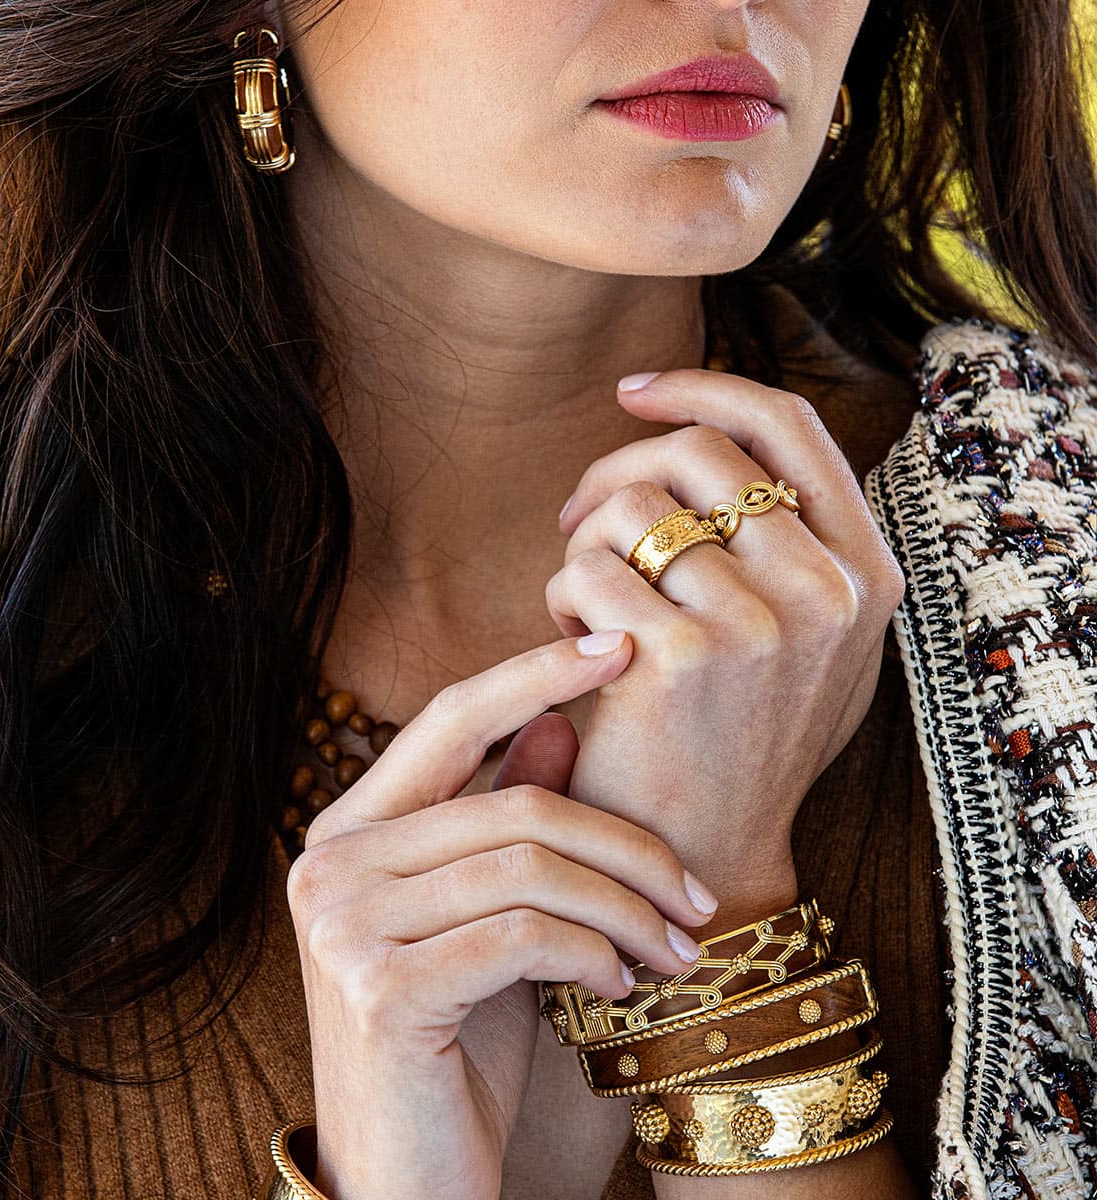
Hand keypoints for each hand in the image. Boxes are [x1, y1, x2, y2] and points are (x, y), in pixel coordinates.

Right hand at [288, 633, 717, 1199]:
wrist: (407, 1186)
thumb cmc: (455, 1051)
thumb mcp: (493, 922)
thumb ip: (508, 819)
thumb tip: (556, 722)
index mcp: (351, 831)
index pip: (450, 718)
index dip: (534, 674)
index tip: (615, 649)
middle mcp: (330, 863)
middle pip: (516, 802)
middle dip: (627, 843)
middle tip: (695, 895)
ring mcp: (343, 922)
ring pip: (530, 863)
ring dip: (626, 907)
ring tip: (675, 951)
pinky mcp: (379, 986)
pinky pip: (525, 931)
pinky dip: (593, 954)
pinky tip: (617, 992)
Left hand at [547, 370, 905, 920]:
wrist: (703, 856)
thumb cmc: (741, 742)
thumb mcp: (813, 647)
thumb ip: (799, 547)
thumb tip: (726, 434)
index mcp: (865, 573)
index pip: (787, 426)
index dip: (702, 388)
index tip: (634, 392)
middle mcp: (827, 592)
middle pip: (695, 452)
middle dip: (617, 473)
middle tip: (581, 521)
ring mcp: (760, 626)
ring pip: (633, 507)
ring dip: (586, 544)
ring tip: (586, 602)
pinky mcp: (682, 660)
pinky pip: (589, 567)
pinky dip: (563, 595)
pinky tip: (572, 642)